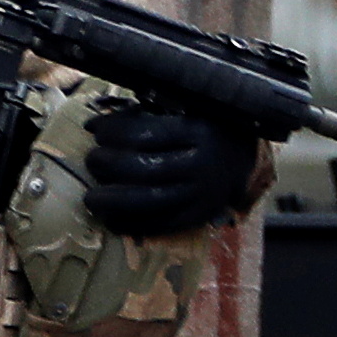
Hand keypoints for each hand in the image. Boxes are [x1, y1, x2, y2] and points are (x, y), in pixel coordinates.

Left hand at [81, 102, 255, 236]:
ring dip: (112, 201)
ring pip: (148, 201)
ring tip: (92, 197)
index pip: (142, 135)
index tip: (96, 131)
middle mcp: (201, 164)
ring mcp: (201, 194)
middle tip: (93, 160)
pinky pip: (160, 225)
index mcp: (198, 131)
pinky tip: (111, 220)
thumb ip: (146, 114)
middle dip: (107, 165)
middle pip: (141, 169)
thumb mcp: (185, 111)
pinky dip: (131, 225)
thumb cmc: (205, 128)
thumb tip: (94, 124)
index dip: (111, 133)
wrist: (244, 159)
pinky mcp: (198, 216)